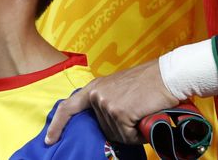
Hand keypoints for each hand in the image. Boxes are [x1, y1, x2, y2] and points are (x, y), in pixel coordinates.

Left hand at [45, 58, 177, 145]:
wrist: (168, 76)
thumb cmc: (149, 83)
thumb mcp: (119, 88)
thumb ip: (106, 101)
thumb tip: (104, 124)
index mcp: (94, 87)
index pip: (68, 107)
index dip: (57, 125)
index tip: (49, 140)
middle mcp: (96, 94)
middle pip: (102, 128)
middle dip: (119, 128)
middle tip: (136, 113)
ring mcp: (106, 103)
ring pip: (116, 134)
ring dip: (131, 130)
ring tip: (142, 112)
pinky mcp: (118, 112)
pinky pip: (127, 136)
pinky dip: (138, 134)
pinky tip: (145, 118)